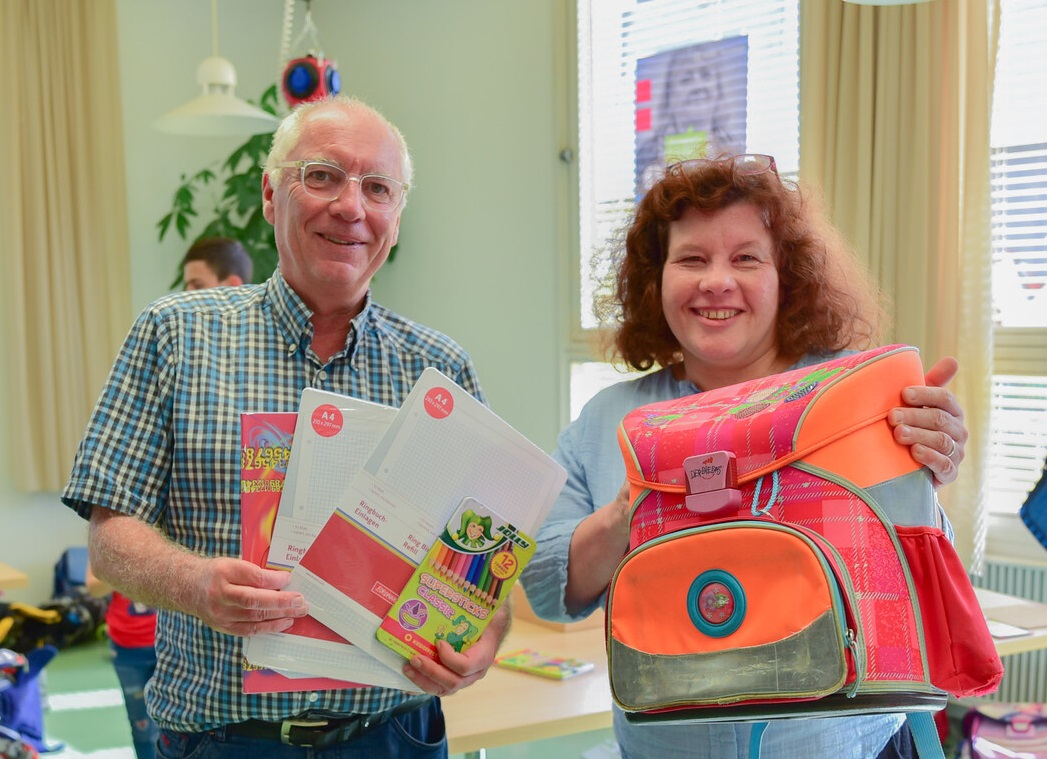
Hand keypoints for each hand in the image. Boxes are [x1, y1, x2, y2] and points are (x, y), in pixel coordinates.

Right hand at [184, 557, 309, 636]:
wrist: (188, 588)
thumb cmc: (216, 573)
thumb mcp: (232, 563)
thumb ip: (254, 572)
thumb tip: (282, 580)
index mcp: (223, 573)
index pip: (252, 578)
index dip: (273, 580)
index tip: (289, 580)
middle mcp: (220, 595)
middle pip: (254, 600)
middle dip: (281, 602)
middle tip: (301, 601)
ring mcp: (220, 614)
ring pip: (254, 617)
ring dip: (280, 616)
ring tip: (298, 612)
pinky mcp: (223, 627)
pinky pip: (249, 630)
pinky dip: (269, 627)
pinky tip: (284, 622)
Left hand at [402, 605, 509, 696]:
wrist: (493, 627)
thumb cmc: (488, 616)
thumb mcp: (490, 608)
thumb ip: (483, 601)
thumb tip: (469, 583)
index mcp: (484, 654)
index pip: (466, 666)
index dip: (450, 658)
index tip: (439, 643)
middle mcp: (475, 672)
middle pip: (453, 681)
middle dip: (432, 671)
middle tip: (415, 657)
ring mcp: (464, 678)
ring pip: (444, 688)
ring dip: (423, 680)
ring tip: (407, 667)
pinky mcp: (453, 679)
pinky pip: (438, 687)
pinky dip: (422, 684)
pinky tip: (408, 677)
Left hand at [887, 356, 966, 486]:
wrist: (912, 465)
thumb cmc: (915, 426)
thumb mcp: (919, 405)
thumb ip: (931, 383)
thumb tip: (953, 360)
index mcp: (952, 411)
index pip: (945, 398)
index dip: (925, 395)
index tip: (903, 393)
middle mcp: (958, 431)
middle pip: (939, 419)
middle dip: (915, 416)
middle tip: (892, 416)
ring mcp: (956, 452)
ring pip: (941, 440)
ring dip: (918, 435)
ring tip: (898, 433)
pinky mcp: (949, 472)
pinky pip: (944, 464)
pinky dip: (929, 457)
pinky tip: (914, 452)